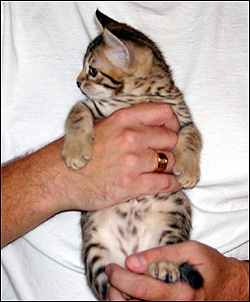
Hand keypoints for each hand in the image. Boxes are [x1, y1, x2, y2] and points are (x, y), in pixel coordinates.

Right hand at [1, 102, 179, 246]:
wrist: (57, 178)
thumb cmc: (76, 152)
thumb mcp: (98, 126)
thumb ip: (125, 124)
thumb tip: (149, 127)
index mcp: (123, 119)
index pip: (163, 113)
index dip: (172, 123)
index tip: (171, 131)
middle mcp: (131, 137)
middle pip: (171, 139)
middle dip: (171, 147)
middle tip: (166, 154)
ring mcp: (133, 162)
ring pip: (171, 161)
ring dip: (171, 167)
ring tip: (167, 170)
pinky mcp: (132, 185)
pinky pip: (165, 183)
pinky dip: (172, 184)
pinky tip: (170, 184)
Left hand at [106, 240, 248, 300]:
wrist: (229, 286)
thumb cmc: (210, 266)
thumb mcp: (190, 250)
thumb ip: (161, 255)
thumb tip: (132, 261)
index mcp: (181, 293)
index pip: (142, 288)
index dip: (121, 277)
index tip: (112, 266)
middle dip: (115, 291)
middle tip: (112, 275)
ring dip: (120, 300)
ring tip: (118, 285)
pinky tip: (129, 294)